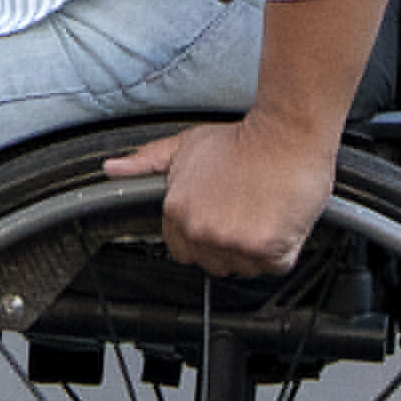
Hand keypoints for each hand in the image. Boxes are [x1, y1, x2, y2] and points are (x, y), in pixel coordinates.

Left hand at [104, 117, 335, 276]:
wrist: (288, 133)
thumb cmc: (243, 138)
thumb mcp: (187, 144)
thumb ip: (148, 160)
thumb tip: (112, 167)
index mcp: (177, 211)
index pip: (181, 250)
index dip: (201, 237)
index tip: (218, 219)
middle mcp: (201, 231)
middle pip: (213, 263)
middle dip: (228, 244)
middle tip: (245, 212)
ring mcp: (233, 244)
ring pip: (243, 267)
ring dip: (255, 249)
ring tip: (262, 213)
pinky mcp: (266, 251)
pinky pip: (273, 267)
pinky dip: (281, 251)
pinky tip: (279, 221)